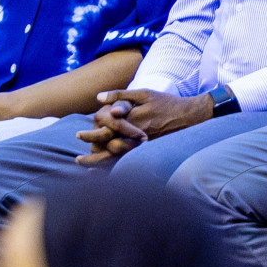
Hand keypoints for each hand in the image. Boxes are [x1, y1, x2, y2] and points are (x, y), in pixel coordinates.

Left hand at [74, 89, 213, 166]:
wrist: (189, 116)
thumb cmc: (164, 102)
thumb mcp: (143, 93)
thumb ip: (120, 95)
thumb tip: (98, 97)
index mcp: (132, 119)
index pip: (107, 129)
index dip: (92, 134)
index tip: (78, 135)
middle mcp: (136, 134)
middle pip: (110, 148)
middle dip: (94, 156)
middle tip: (78, 160)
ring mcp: (144, 145)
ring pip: (120, 159)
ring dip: (102, 165)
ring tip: (86, 168)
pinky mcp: (149, 151)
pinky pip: (130, 162)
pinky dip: (116, 168)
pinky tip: (105, 173)